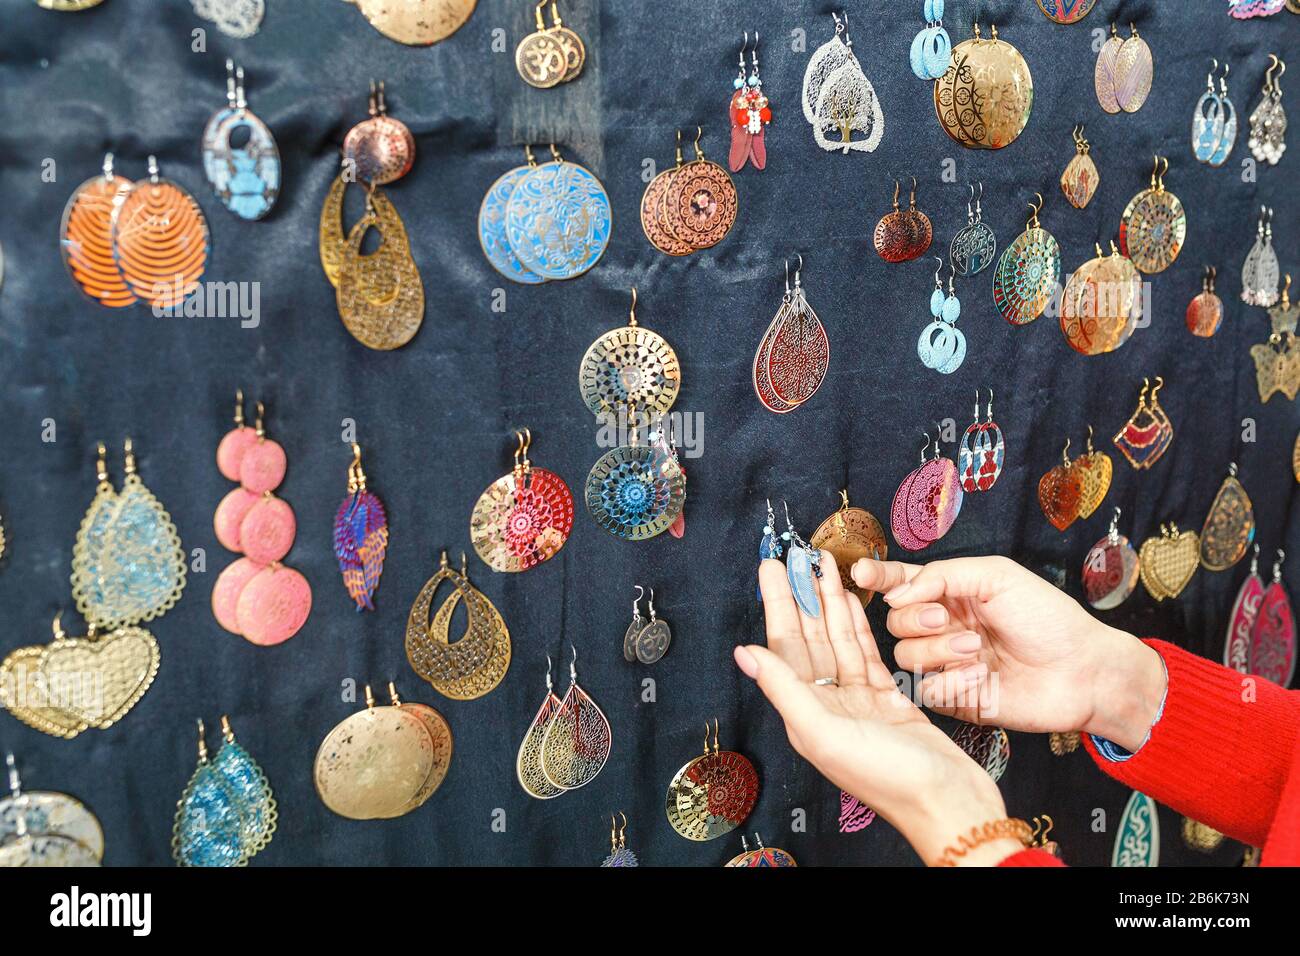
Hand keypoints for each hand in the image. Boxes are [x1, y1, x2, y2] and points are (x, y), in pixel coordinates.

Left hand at [734, 553, 1023, 865]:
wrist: (949, 804)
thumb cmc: (888, 778)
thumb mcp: (824, 733)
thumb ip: (783, 688)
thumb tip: (743, 652)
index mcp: (805, 713)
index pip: (784, 647)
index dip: (778, 604)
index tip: (770, 567)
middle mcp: (827, 705)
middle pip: (808, 638)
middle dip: (801, 595)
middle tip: (793, 554)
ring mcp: (858, 701)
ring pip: (838, 641)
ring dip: (830, 603)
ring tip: (823, 565)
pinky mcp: (889, 700)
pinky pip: (866, 654)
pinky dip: (857, 627)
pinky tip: (851, 601)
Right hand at [852, 555, 1165, 751]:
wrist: (1082, 671)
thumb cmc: (1048, 618)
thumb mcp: (996, 576)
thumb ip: (943, 576)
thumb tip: (896, 593)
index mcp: (951, 593)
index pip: (901, 582)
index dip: (877, 577)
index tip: (860, 573)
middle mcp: (943, 627)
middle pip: (895, 620)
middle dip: (916, 618)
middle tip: (946, 620)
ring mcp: (947, 663)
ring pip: (905, 655)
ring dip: (937, 651)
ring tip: (976, 650)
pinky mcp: (955, 698)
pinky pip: (926, 689)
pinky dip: (950, 682)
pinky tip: (980, 678)